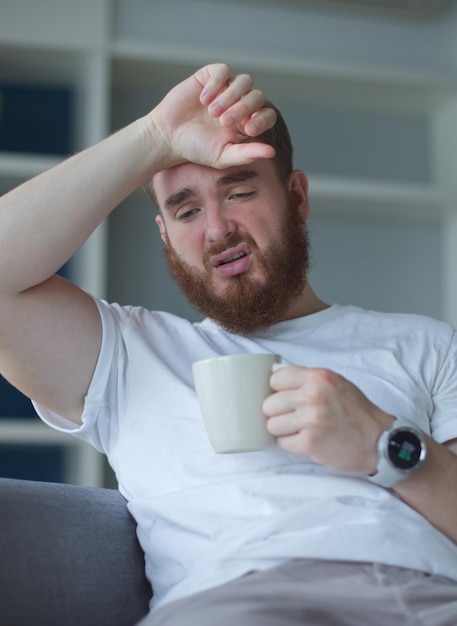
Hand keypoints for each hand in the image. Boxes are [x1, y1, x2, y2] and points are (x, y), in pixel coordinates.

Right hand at [149, 63, 276, 168]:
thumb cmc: (197, 149)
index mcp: (247, 123)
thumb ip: (247, 154)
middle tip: (224, 122)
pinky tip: (203, 100)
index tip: (249, 130)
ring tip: (212, 112)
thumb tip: (272, 153)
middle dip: (243, 108)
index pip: (267, 114)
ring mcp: (226, 88)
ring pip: (244, 81)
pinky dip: (216, 84)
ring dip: (230, 96)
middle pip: (257, 96)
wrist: (169, 137)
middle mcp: (240, 103)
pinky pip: (223, 71)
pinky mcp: (209, 77)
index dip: (263, 119)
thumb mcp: (223, 156)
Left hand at [263, 366, 394, 474]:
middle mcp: (313, 395)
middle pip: (269, 404)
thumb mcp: (336, 384)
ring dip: (284, 431)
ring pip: (272, 424)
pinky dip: (292, 445)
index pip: (275, 378)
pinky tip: (308, 442)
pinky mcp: (310, 442)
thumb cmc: (358, 413)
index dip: (279, 391)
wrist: (381, 442)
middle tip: (296, 419)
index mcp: (319, 377)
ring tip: (302, 431)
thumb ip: (309, 380)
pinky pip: (282, 443)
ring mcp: (311, 419)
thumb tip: (275, 381)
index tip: (287, 399)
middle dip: (279, 413)